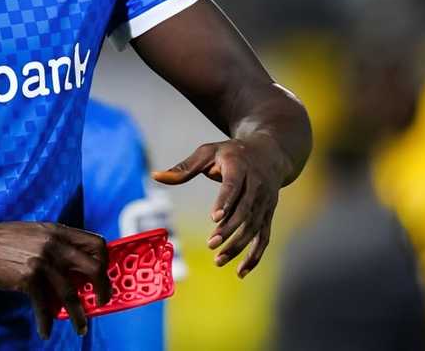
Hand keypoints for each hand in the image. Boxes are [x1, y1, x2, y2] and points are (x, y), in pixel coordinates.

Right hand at [0, 220, 110, 339]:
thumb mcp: (32, 233)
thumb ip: (53, 244)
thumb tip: (72, 266)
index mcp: (56, 231)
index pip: (95, 242)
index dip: (105, 262)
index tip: (103, 278)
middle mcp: (53, 243)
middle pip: (93, 267)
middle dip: (102, 289)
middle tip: (101, 302)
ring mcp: (41, 260)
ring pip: (72, 293)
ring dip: (79, 315)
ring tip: (81, 328)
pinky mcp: (28, 277)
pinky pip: (45, 306)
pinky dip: (46, 322)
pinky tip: (44, 331)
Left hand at [152, 136, 290, 278]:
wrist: (269, 154)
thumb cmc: (230, 153)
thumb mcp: (207, 152)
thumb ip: (183, 168)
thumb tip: (155, 176)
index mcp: (240, 167)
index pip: (233, 185)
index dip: (225, 201)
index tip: (214, 218)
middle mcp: (257, 185)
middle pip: (245, 210)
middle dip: (229, 229)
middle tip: (210, 244)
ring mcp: (265, 202)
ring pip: (254, 227)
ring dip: (238, 245)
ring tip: (218, 260)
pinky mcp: (268, 215)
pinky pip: (264, 238)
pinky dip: (254, 256)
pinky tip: (240, 272)